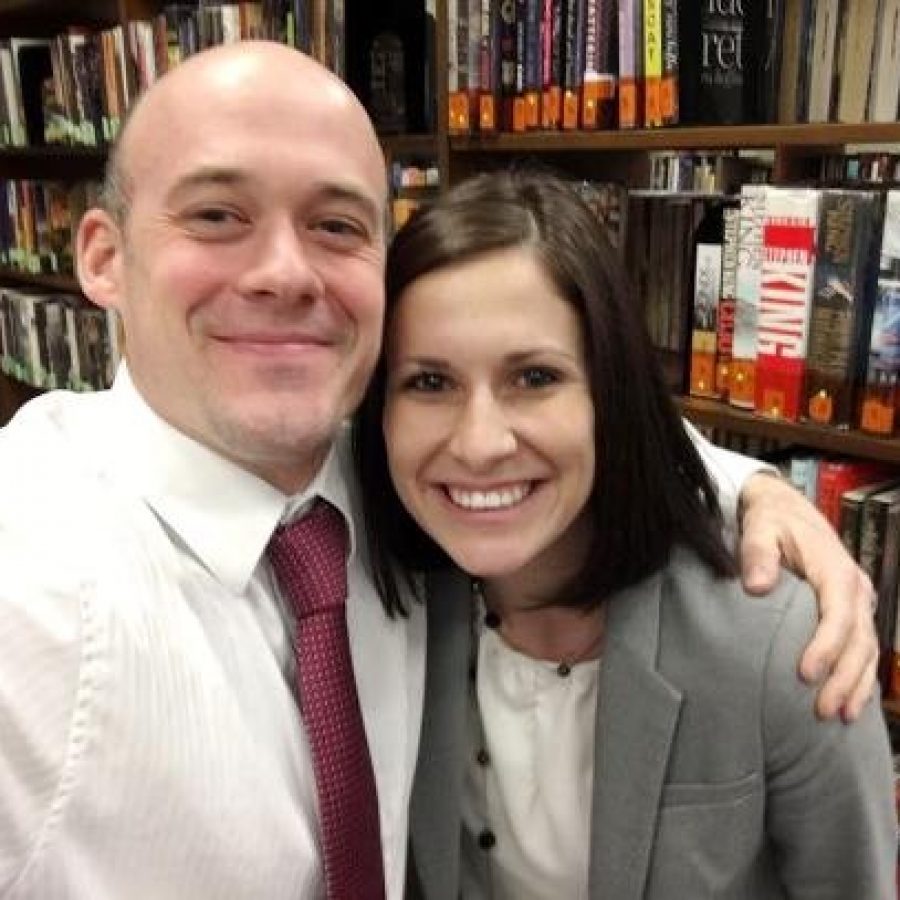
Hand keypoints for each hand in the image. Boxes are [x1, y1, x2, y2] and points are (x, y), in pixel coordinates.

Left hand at [737, 472, 876, 721]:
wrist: (784, 509)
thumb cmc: (771, 521)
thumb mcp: (760, 527)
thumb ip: (758, 554)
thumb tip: (756, 587)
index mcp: (836, 570)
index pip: (838, 615)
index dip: (826, 647)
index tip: (806, 674)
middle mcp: (855, 589)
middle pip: (858, 640)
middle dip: (844, 678)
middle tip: (823, 709)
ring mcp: (859, 602)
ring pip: (868, 650)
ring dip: (856, 684)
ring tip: (840, 716)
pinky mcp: (854, 613)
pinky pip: (865, 650)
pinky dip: (861, 678)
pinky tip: (850, 704)